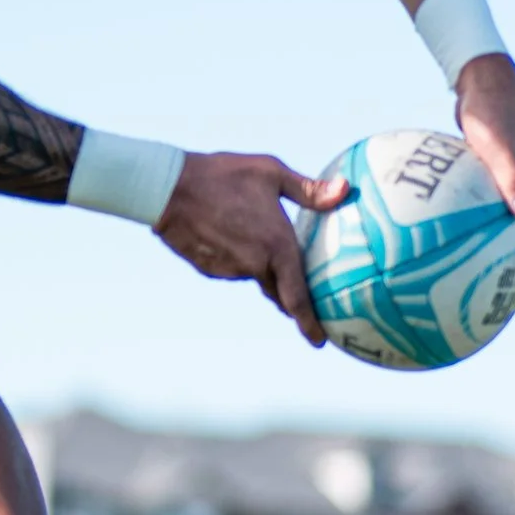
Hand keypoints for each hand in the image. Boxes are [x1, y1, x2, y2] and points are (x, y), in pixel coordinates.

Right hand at [155, 152, 350, 348]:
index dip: (309, 322)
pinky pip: (231, 268)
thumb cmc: (222, 175)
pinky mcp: (209, 268)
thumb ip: (309, 191)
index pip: (298, 297)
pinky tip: (227, 233)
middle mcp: (255, 264)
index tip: (320, 341)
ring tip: (251, 236)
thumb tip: (345, 191)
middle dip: (288, 298)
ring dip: (259, 265)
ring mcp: (230, 269)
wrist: (168, 188)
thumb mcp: (271, 173)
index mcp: (277, 245)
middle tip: (300, 303)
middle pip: (278, 290)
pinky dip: (236, 258)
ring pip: (253, 274)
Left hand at [453, 53, 514, 307]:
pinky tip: (453, 243)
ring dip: (507, 258)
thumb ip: (512, 179)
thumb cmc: (490, 111)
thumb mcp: (498, 146)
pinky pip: (494, 213)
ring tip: (484, 285)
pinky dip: (483, 233)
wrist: (485, 80)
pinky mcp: (500, 176)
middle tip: (507, 307)